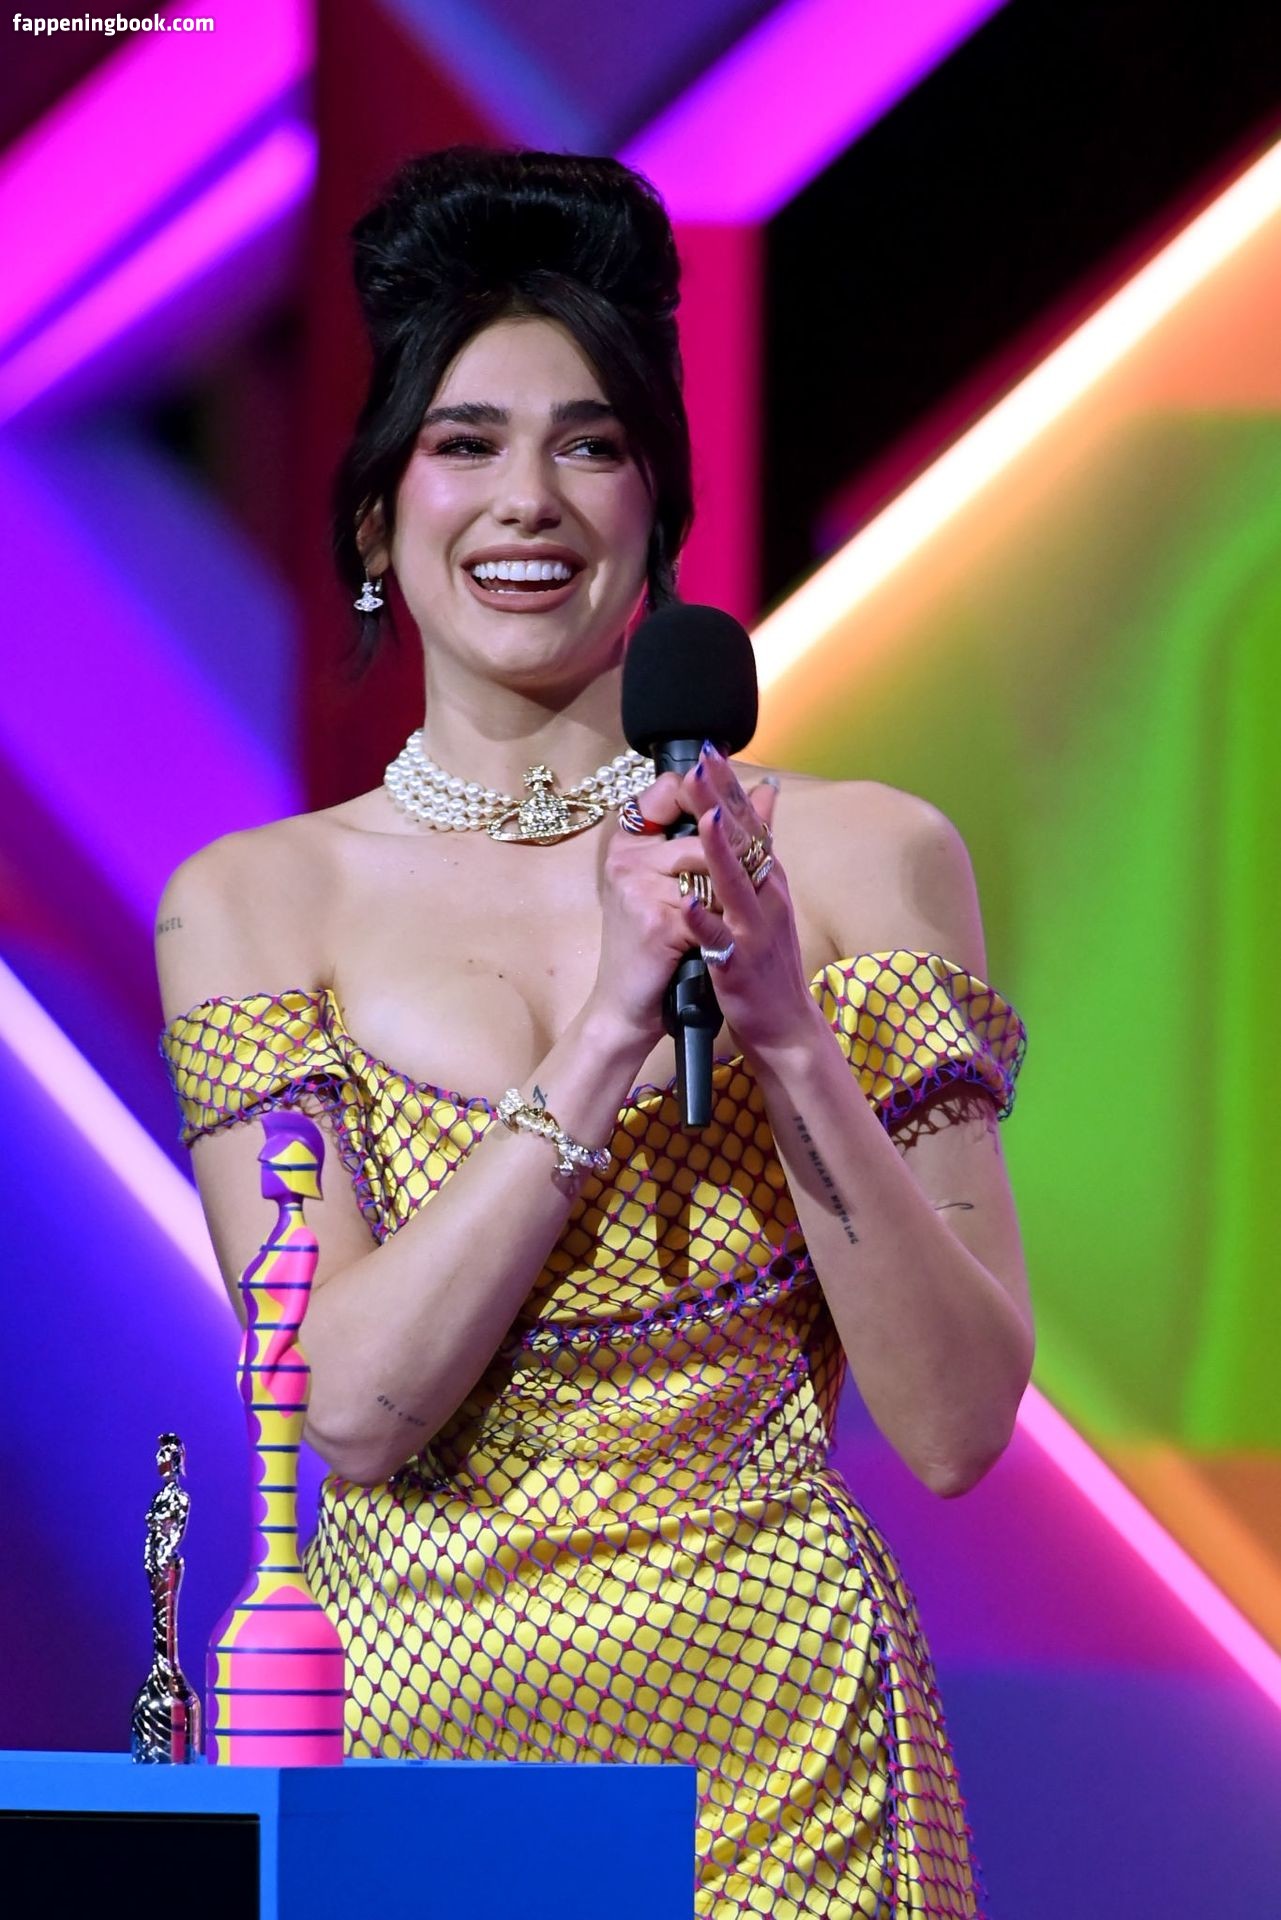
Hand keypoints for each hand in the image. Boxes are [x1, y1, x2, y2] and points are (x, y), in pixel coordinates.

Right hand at [586, 768, 722, 1049]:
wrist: (630, 1008)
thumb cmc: (658, 945)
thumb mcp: (687, 883)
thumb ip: (727, 833)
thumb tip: (768, 787)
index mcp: (629, 842)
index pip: (670, 790)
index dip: (707, 795)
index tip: (725, 813)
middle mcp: (626, 857)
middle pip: (701, 828)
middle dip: (733, 851)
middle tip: (750, 869)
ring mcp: (638, 887)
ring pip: (709, 866)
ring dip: (730, 891)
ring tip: (729, 917)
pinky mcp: (656, 921)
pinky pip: (709, 906)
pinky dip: (723, 922)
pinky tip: (725, 937)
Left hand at [670, 744, 819, 1058]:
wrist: (785, 1027)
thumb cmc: (769, 960)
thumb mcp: (769, 897)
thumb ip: (762, 847)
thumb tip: (766, 792)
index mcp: (769, 880)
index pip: (749, 824)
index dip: (728, 788)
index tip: (710, 752)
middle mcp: (766, 899)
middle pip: (746, 844)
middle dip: (725, 804)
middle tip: (705, 764)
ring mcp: (754, 932)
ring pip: (736, 888)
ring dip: (722, 854)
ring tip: (708, 820)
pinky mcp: (738, 966)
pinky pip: (720, 942)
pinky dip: (706, 922)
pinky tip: (689, 904)